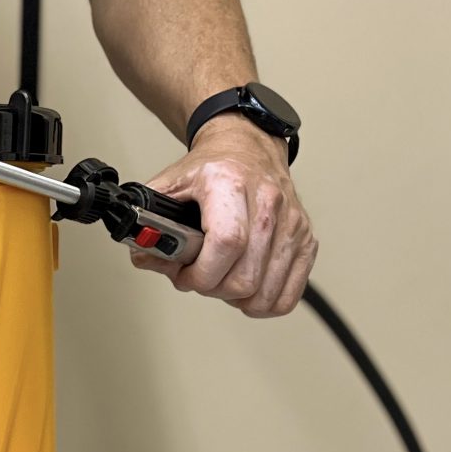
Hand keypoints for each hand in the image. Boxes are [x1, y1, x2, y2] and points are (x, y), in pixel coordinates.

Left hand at [133, 117, 316, 317]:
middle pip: (245, 278)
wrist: (247, 148)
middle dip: (212, 288)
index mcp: (229, 183)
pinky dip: (262, 303)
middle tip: (200, 276)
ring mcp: (292, 222)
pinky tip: (246, 287)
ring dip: (235, 298)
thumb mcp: (169, 186)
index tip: (185, 275)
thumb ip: (150, 224)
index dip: (201, 273)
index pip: (226, 243)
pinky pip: (287, 296)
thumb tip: (144, 256)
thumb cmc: (211, 170)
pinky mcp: (306, 239)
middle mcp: (267, 202)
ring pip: (264, 293)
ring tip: (221, 278)